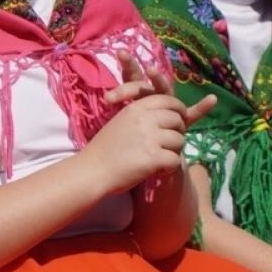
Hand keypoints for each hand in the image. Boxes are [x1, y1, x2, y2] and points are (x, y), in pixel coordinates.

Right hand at [85, 55, 215, 193]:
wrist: (92, 171)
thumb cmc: (105, 149)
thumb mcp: (122, 122)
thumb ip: (144, 116)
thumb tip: (172, 115)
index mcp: (136, 108)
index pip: (168, 100)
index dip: (178, 110)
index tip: (178, 120)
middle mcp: (144, 118)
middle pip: (177, 119)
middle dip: (177, 132)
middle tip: (167, 145)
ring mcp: (150, 137)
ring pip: (179, 140)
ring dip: (173, 152)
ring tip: (159, 160)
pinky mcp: (153, 156)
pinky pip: (175, 160)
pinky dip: (168, 169)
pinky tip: (156, 171)